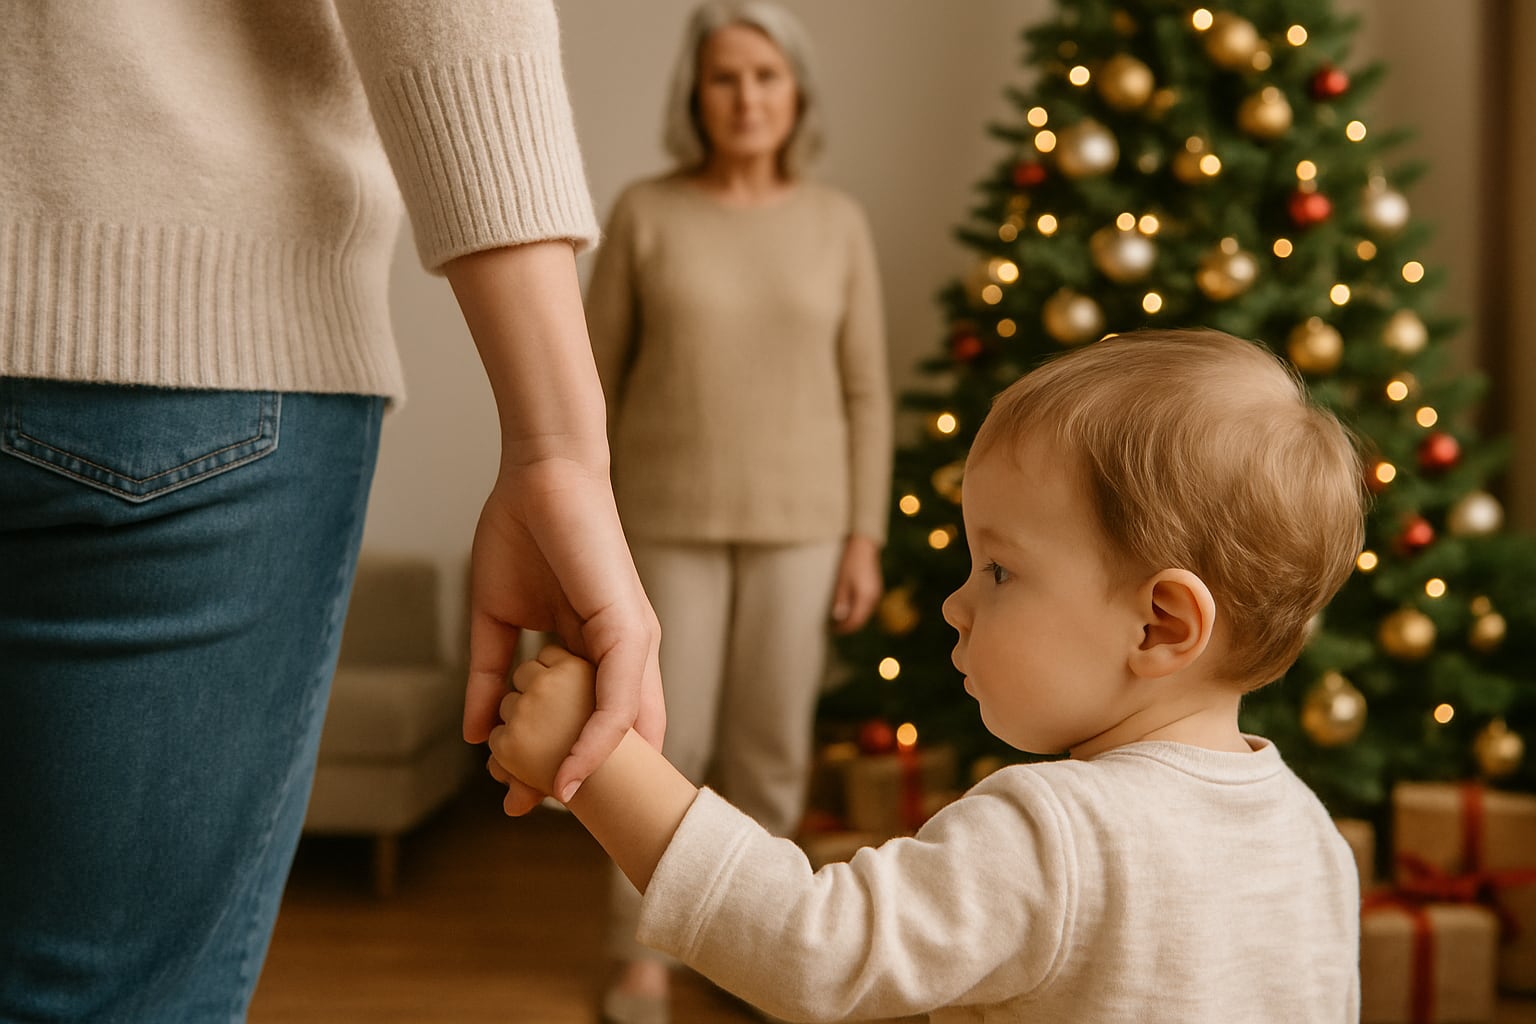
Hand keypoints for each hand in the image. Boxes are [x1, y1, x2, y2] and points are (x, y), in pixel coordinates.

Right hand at [463, 458, 662, 809]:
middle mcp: (626, 652)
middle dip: (571, 779)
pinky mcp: (630, 629)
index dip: (561, 761)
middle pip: (612, 737)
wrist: (539, 474)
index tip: (517, 793)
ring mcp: (633, 642)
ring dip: (580, 772)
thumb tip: (477, 733)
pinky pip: (619, 703)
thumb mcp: (497, 619)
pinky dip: (596, 744)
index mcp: (599, 648)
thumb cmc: (521, 534)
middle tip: (520, 808)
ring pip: (621, 731)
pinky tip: (567, 775)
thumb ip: (491, 675)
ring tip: (537, 802)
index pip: (592, 723)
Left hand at [830, 534, 882, 633]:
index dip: (843, 628)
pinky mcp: (875, 589)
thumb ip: (841, 601)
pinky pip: (867, 606)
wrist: (864, 546)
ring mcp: (877, 594)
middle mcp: (874, 598)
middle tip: (833, 627)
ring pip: (864, 614)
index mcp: (866, 598)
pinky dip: (857, 611)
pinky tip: (847, 608)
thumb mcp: (842, 582)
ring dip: (852, 618)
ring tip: (838, 619)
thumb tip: (839, 618)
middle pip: (861, 619)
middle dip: (848, 625)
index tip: (831, 630)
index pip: (855, 621)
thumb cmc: (850, 562)